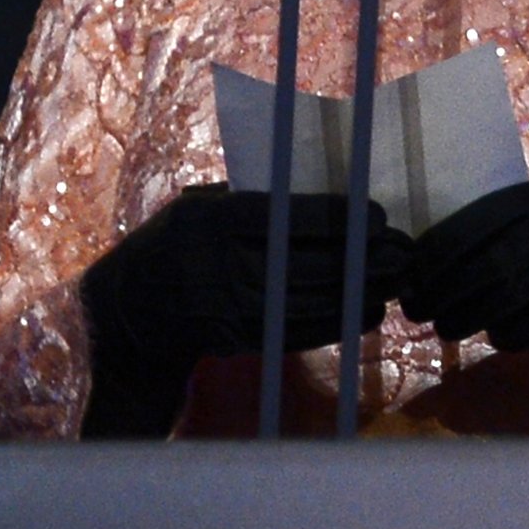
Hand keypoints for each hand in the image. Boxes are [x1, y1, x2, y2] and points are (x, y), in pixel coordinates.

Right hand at [81, 184, 411, 435]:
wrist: (124, 314)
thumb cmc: (171, 243)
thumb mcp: (198, 206)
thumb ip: (250, 198)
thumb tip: (319, 188)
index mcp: (214, 218)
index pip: (287, 214)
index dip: (338, 217)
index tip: (377, 215)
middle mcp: (222, 264)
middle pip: (308, 262)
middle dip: (363, 258)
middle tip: (404, 250)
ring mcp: (230, 307)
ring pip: (310, 301)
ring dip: (360, 293)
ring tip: (396, 280)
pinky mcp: (239, 340)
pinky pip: (298, 332)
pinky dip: (337, 322)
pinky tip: (365, 310)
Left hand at [399, 173, 528, 359]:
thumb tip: (453, 258)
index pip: (482, 216)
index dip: (440, 249)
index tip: (416, 273)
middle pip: (487, 257)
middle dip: (445, 287)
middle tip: (421, 310)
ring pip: (506, 291)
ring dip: (469, 314)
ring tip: (451, 327)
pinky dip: (511, 334)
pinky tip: (503, 338)